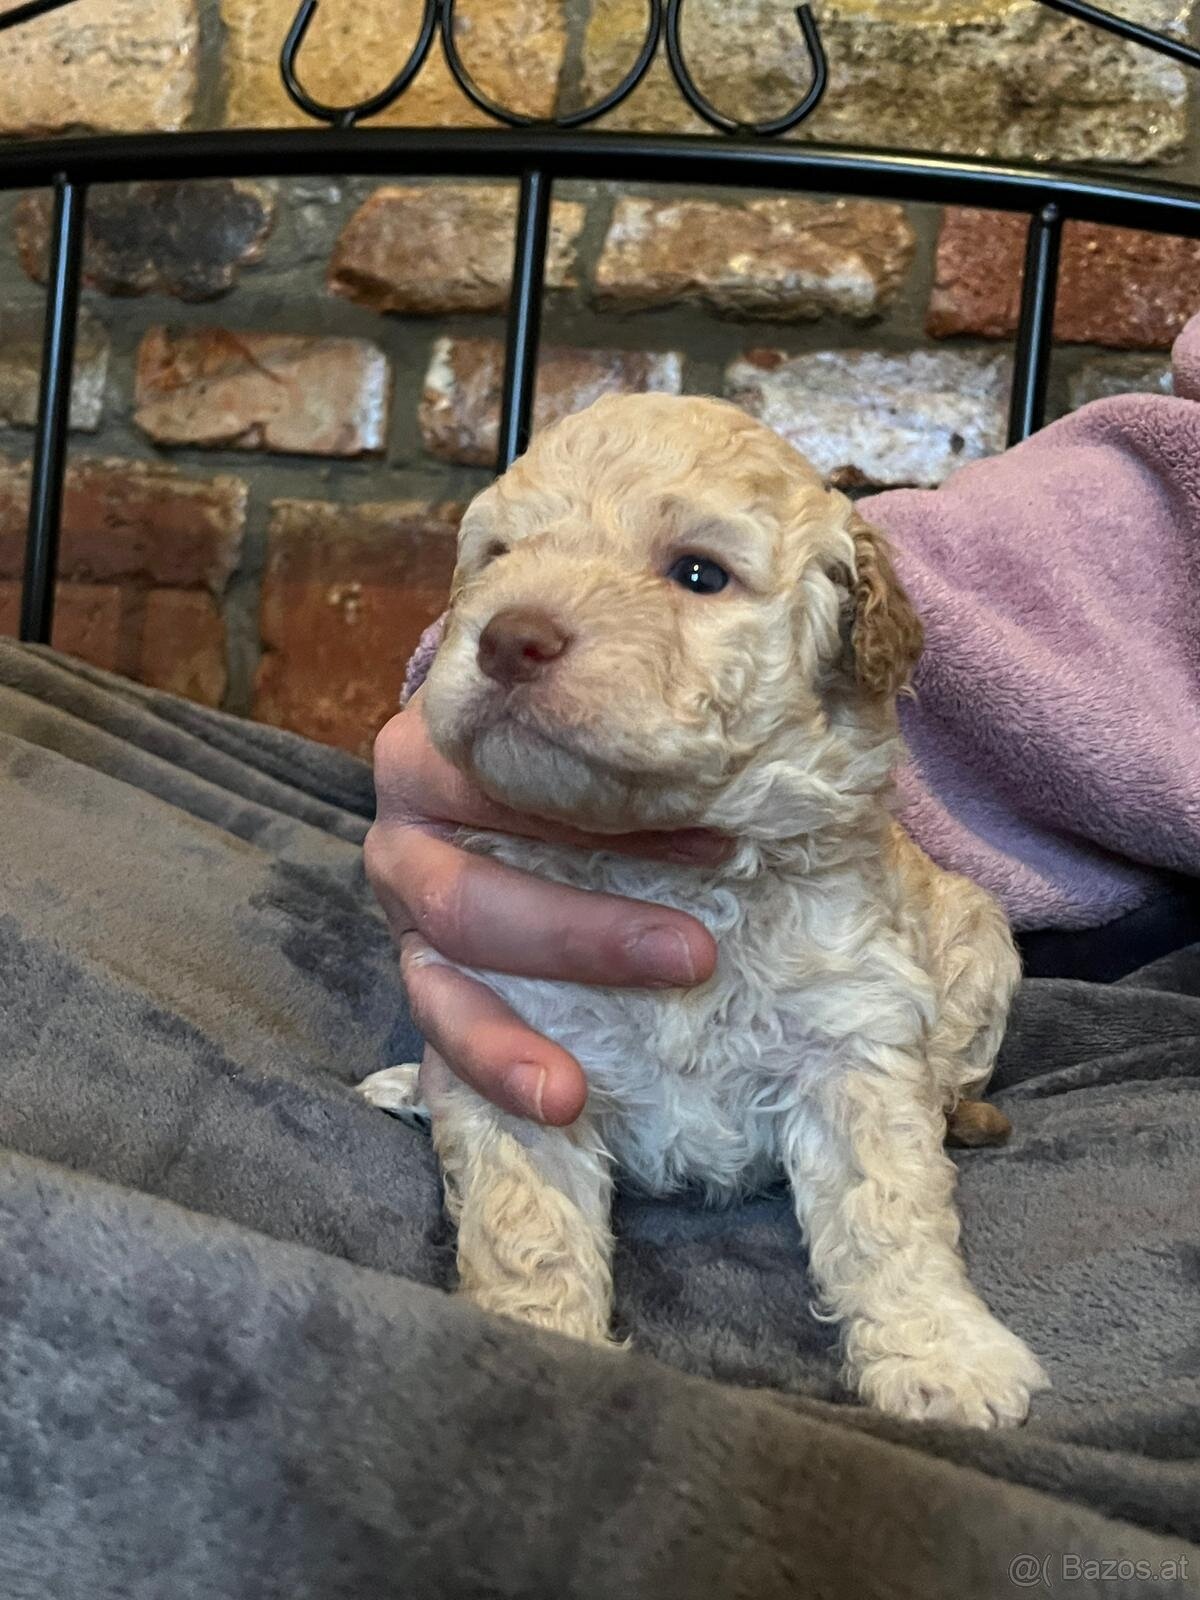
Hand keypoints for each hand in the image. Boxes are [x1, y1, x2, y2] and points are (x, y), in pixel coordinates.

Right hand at [365, 693, 724, 1125]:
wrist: (494, 744)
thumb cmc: (555, 725)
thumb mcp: (578, 701)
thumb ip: (624, 722)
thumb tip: (745, 753)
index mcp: (429, 754)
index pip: (509, 788)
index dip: (612, 821)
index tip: (718, 843)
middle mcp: (402, 841)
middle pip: (467, 900)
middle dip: (582, 936)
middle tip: (694, 956)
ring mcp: (404, 920)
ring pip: (437, 989)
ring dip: (504, 1044)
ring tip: (568, 1096)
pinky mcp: (425, 979)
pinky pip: (439, 1042)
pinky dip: (489, 1079)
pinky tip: (548, 1115)